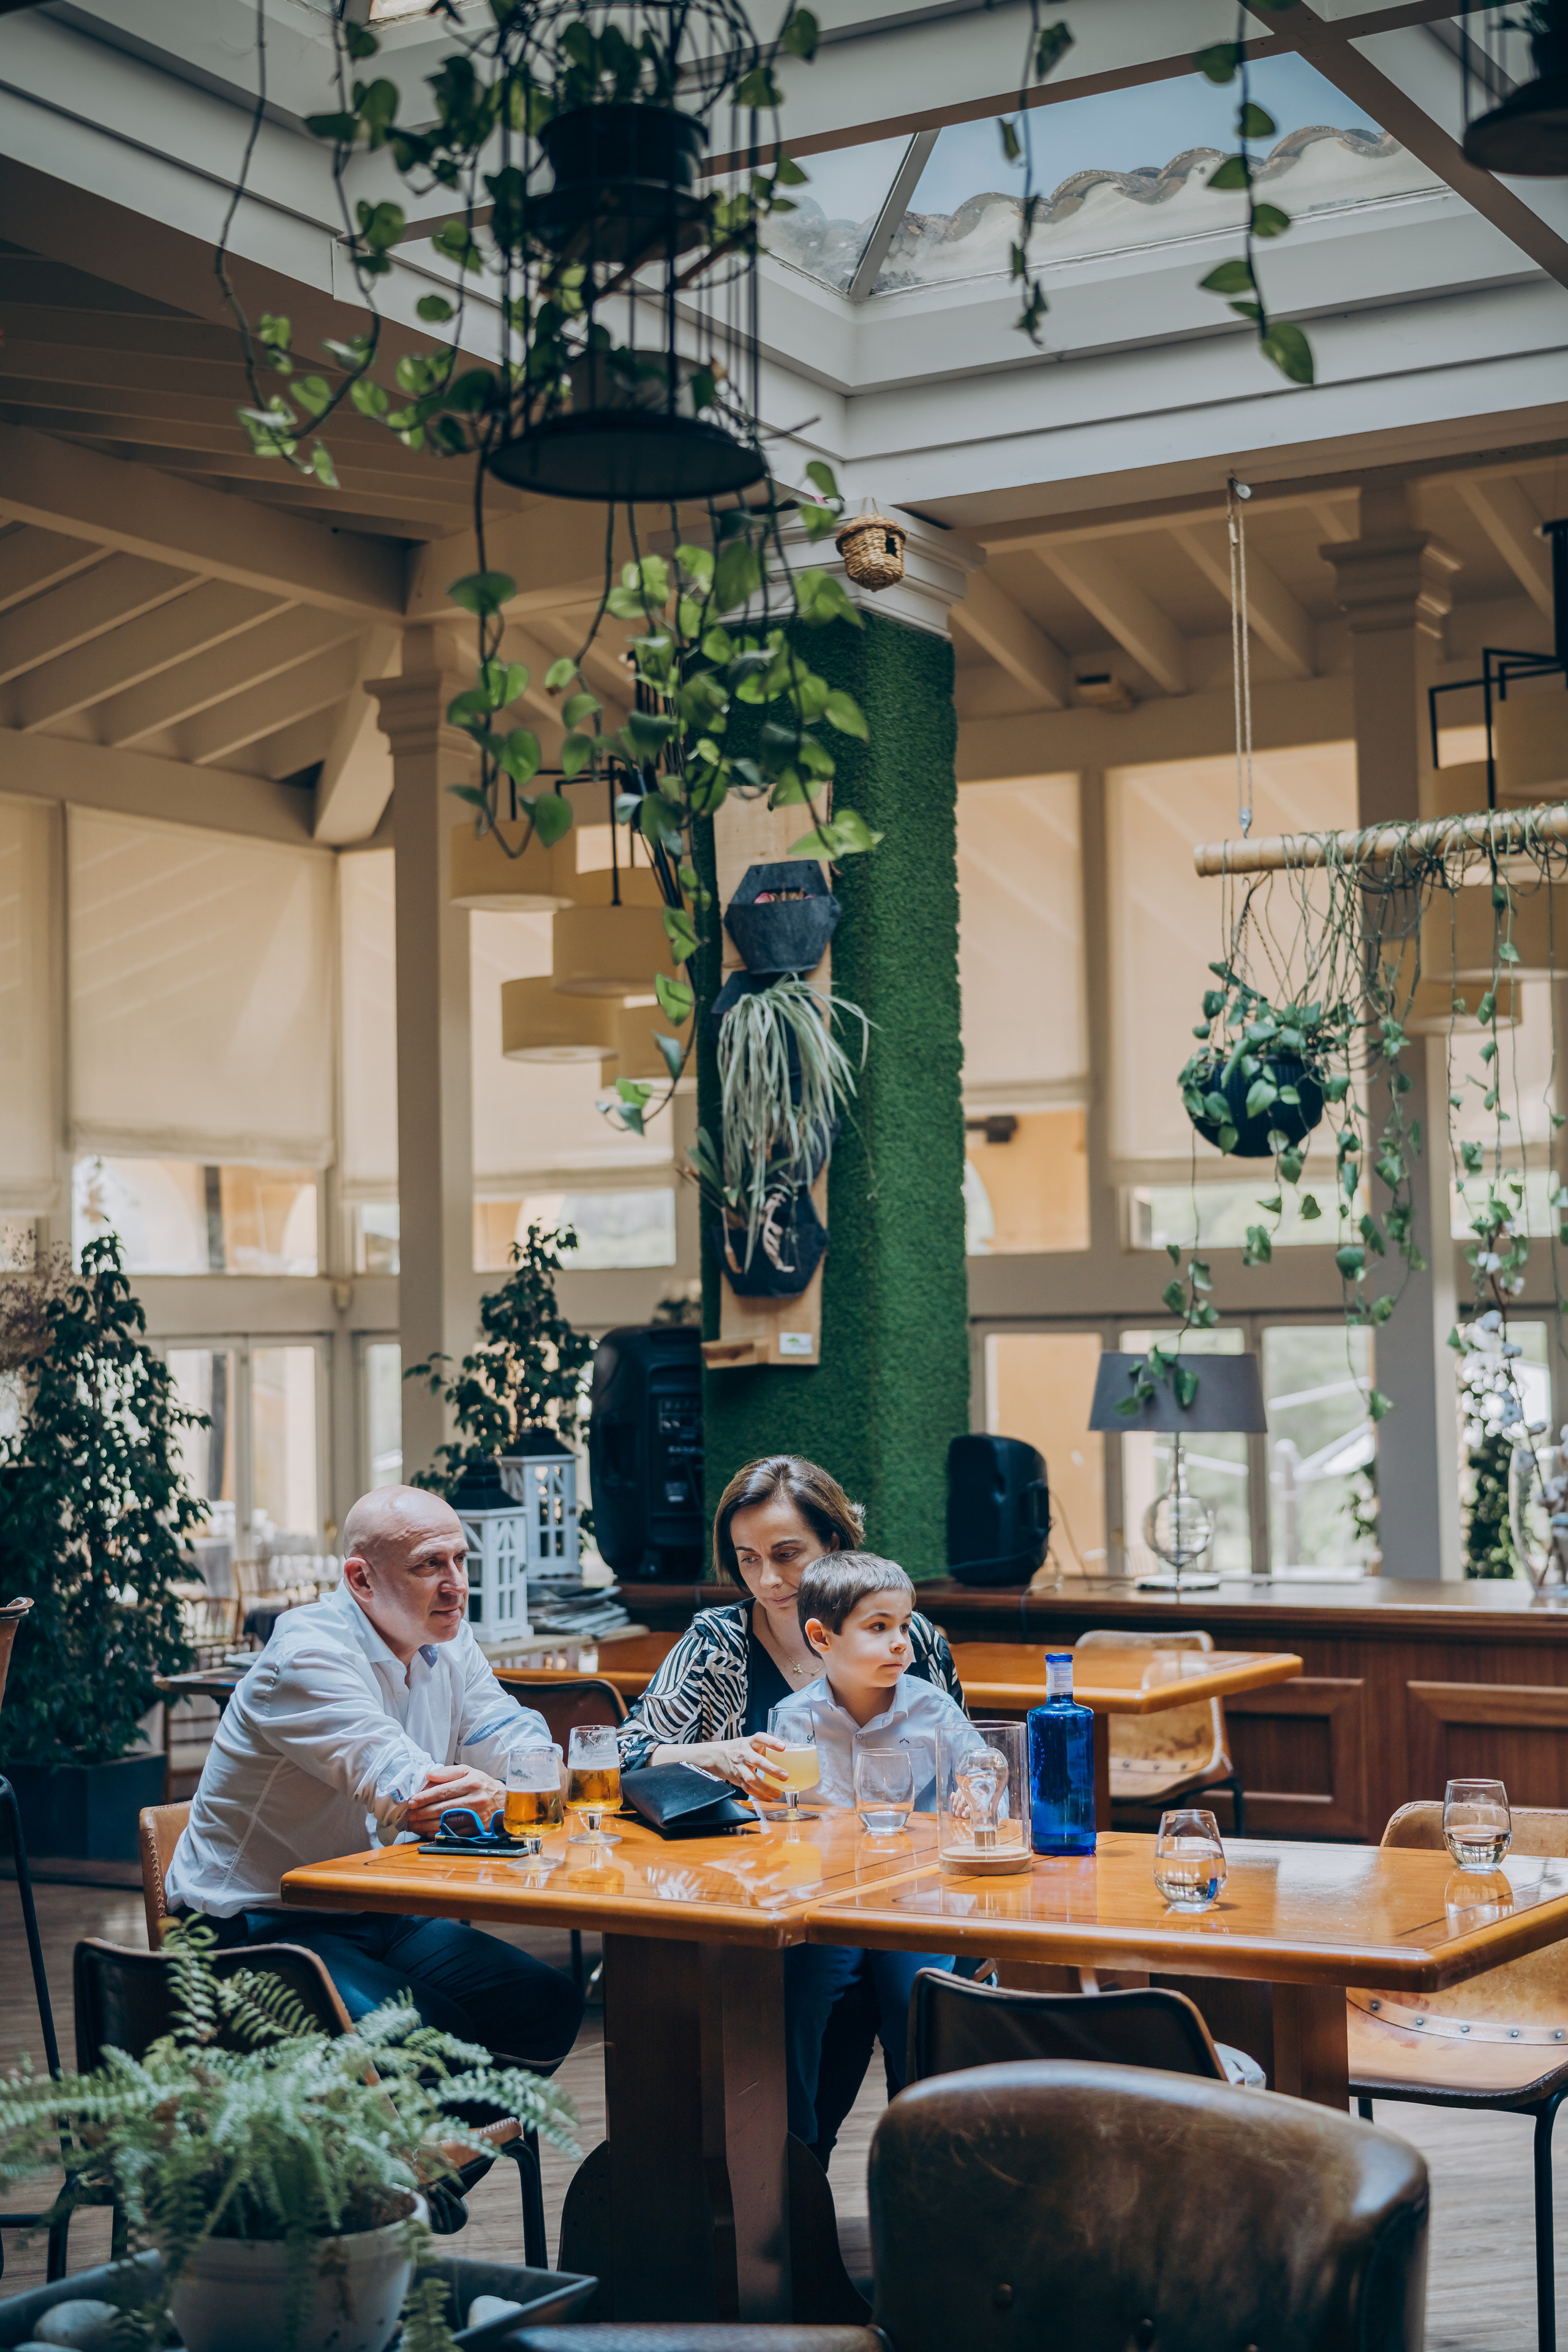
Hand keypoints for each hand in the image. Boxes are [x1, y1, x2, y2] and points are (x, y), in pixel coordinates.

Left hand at [406, 1763, 503, 1835]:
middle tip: (409, 1816)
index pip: (444, 1791)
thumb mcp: (469, 1772)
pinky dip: (440, 1834)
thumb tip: (428, 1775)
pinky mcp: (478, 1829)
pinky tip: (428, 1832)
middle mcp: (474, 1800)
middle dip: (422, 1813)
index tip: (412, 1802)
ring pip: (447, 1822)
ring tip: (414, 1825)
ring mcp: (477, 1817)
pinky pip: (455, 1833)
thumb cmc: (483, 1785)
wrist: (506, 1802)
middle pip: (443, 1808)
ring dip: (427, 1825)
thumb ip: (448, 1773)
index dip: (426, 1797)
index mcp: (471, 1783)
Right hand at [673, 1735, 789, 1799]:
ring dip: (766, 1787)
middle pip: (756, 1761)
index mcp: (749, 1742)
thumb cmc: (740, 1748)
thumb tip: (790, 1753)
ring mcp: (739, 1767)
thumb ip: (765, 1747)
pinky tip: (769, 1798)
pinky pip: (748, 1789)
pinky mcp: (737, 1779)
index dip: (771, 1742)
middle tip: (785, 1776)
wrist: (717, 1756)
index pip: (760, 1738)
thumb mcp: (750, 1742)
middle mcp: (743, 1753)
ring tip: (778, 1793)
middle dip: (771, 1769)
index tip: (783, 1747)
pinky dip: (759, 1795)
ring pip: (751, 1779)